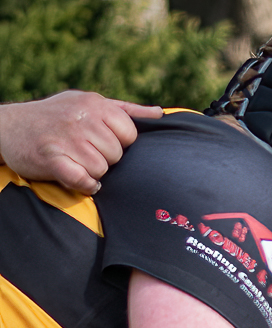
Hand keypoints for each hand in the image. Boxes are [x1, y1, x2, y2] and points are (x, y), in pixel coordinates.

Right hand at [0, 91, 161, 193]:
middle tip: (82, 150)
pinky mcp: (51, 158)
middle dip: (104, 158)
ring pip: (102, 169)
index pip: (130, 135)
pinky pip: (83, 180)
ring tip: (74, 159)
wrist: (8, 126)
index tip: (100, 140)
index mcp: (96, 104)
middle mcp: (82, 118)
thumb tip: (159, 113)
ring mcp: (66, 138)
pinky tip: (76, 177)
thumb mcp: (88, 103)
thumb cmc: (56, 116)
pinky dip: (83, 184)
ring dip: (91, 171)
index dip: (119, 144)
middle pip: (117, 154)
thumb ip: (126, 110)